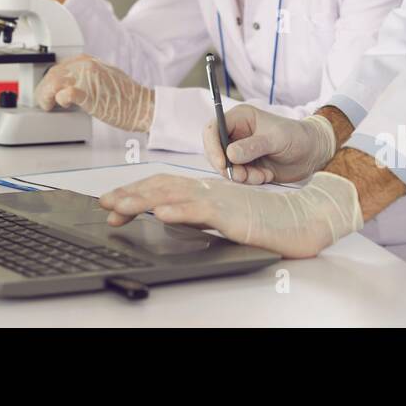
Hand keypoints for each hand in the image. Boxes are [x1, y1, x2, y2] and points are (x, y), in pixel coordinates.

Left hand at [35, 55, 153, 131]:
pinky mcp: (92, 96)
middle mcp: (87, 66)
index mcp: (88, 61)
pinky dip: (62, 97)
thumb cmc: (125, 97)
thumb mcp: (103, 76)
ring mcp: (89, 80)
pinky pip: (70, 92)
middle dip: (44, 90)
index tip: (46, 91)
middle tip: (44, 102)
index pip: (58, 67)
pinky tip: (60, 102)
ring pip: (56, 82)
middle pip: (53, 74)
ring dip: (47, 95)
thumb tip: (68, 86)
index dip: (48, 81)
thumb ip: (85, 77)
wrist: (142, 106)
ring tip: (49, 106)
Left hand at [99, 172, 362, 258]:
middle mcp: (209, 189)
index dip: (135, 190)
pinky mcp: (233, 214)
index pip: (163, 185)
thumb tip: (169, 216)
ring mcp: (220, 199)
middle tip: (102, 204)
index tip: (111, 202)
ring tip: (118, 207)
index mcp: (206, 189)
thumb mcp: (223, 217)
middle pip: (162, 186)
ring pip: (175, 195)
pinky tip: (161, 215)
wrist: (302, 220)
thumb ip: (197, 214)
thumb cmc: (266, 221)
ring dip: (143, 200)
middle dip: (129, 194)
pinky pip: (203, 210)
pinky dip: (180, 211)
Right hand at [204, 106, 336, 183]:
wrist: (312, 154)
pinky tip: (266, 176)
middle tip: (242, 176)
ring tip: (261, 175)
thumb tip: (229, 155)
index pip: (213, 128)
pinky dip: (249, 180)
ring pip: (225, 166)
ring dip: (241, 176)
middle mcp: (236, 134)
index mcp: (240, 118)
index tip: (222, 163)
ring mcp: (240, 151)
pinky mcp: (246, 165)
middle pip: (215, 150)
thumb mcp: (276, 139)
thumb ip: (253, 146)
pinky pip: (237, 176)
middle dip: (226, 166)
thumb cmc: (297, 137)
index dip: (212, 146)